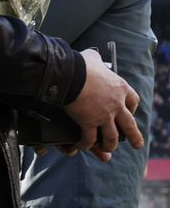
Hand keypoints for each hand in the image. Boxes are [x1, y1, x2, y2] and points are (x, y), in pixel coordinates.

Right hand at [62, 48, 142, 162]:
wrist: (71, 75)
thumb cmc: (81, 65)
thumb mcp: (92, 59)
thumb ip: (95, 59)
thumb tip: (91, 55)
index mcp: (120, 88)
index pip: (133, 101)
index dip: (132, 109)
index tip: (129, 112)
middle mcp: (116, 104)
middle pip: (130, 124)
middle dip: (134, 136)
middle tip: (137, 144)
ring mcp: (104, 115)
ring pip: (112, 136)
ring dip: (110, 145)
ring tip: (109, 151)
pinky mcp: (89, 122)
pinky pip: (89, 138)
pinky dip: (85, 145)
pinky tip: (81, 147)